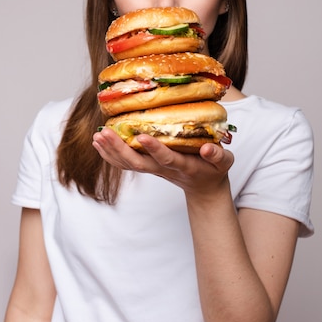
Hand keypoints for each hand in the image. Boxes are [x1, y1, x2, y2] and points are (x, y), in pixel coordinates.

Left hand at [92, 128, 233, 197]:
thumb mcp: (223, 163)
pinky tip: (99, 143)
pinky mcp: (147, 167)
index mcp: (183, 166)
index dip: (154, 148)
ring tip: (97, 137)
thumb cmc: (213, 170)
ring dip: (111, 151)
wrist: (204, 187)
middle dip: (120, 149)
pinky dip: (110, 155)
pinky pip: (125, 164)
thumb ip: (217, 156)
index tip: (141, 136)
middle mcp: (163, 169)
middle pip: (138, 163)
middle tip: (104, 134)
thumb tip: (207, 149)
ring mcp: (153, 169)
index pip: (166, 158)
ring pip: (128, 164)